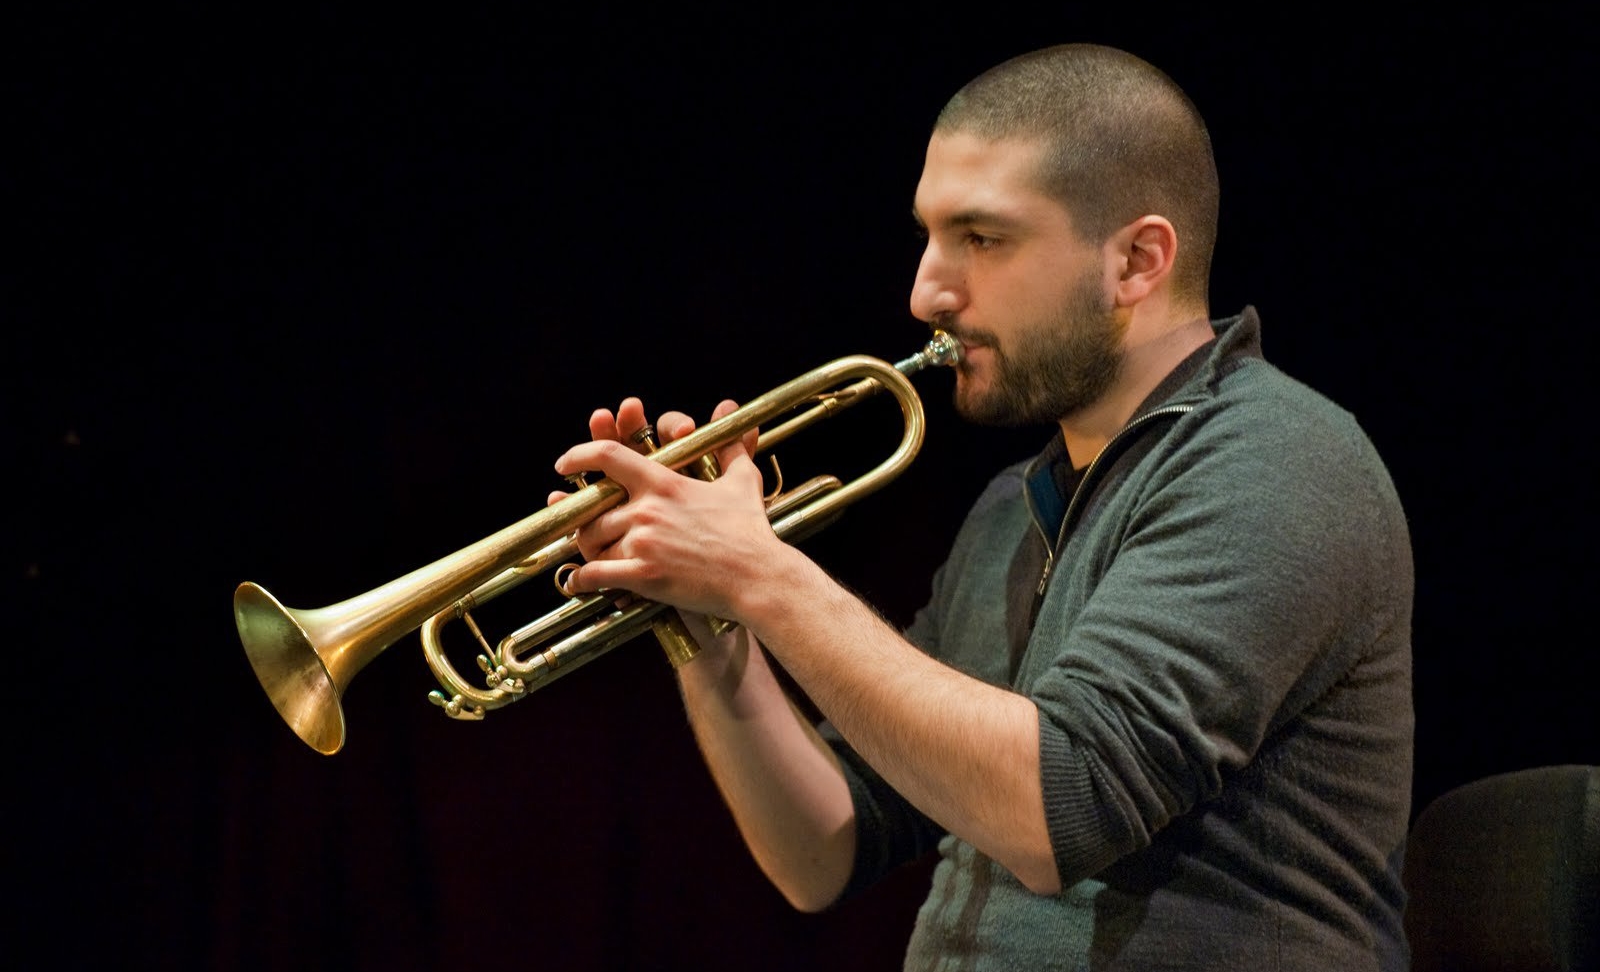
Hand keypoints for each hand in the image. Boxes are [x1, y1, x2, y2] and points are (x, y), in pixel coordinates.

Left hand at [548, 397, 771, 620]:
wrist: (757, 576)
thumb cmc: (750, 530)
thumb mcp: (742, 480)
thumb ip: (729, 445)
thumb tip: (728, 410)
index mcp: (664, 483)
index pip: (609, 456)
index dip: (579, 455)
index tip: (563, 464)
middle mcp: (647, 509)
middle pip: (592, 509)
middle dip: (585, 522)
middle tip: (585, 529)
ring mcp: (643, 542)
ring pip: (593, 543)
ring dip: (590, 552)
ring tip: (595, 558)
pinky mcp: (644, 574)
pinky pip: (597, 575)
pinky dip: (583, 579)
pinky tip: (579, 582)